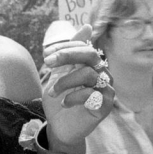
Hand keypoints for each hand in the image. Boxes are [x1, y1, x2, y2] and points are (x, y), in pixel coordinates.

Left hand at [41, 24, 115, 149]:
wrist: (60, 127)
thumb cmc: (59, 99)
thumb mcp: (58, 74)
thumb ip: (69, 53)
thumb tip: (88, 26)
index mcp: (91, 64)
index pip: (83, 46)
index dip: (65, 47)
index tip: (46, 55)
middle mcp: (102, 74)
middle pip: (90, 55)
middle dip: (67, 56)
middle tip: (47, 63)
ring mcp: (106, 89)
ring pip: (89, 74)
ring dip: (65, 81)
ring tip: (52, 92)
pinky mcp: (106, 105)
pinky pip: (93, 94)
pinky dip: (74, 96)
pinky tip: (65, 102)